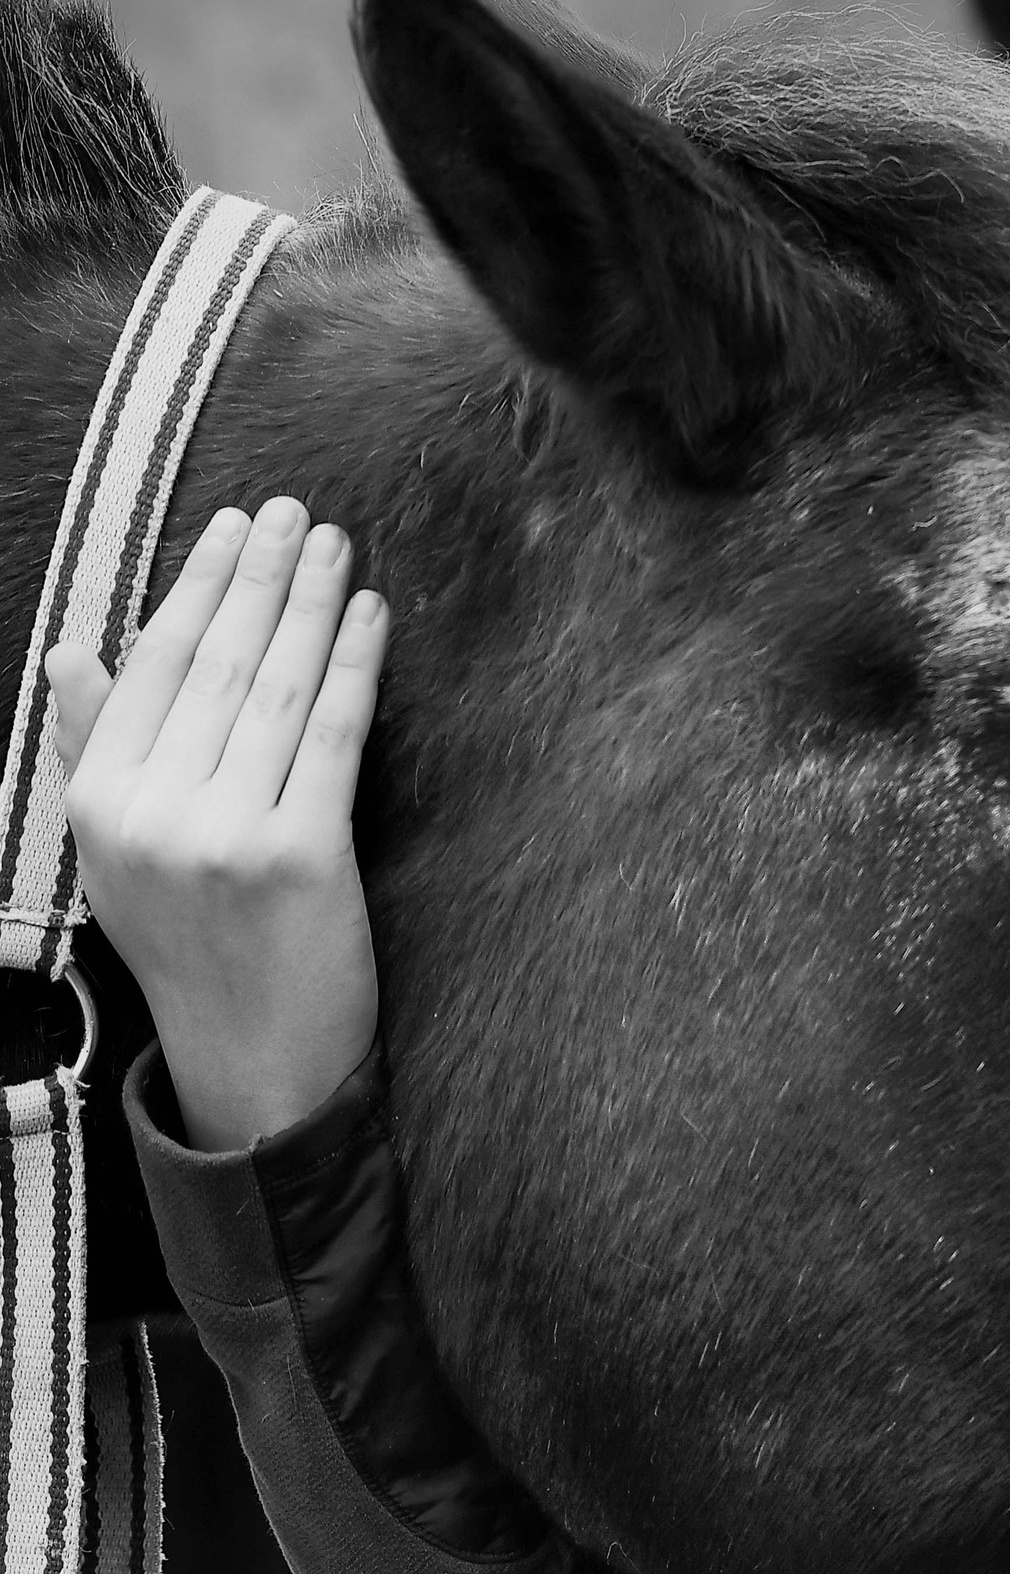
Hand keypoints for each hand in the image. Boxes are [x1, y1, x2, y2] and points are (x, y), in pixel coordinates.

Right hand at [49, 497, 387, 1151]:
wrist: (253, 1061)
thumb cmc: (194, 948)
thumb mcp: (118, 851)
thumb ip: (98, 747)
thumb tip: (75, 651)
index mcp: (101, 802)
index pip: (155, 667)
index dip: (201, 588)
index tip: (235, 528)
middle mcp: (154, 812)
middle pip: (217, 666)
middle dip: (261, 578)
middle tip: (297, 512)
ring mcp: (226, 834)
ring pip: (275, 691)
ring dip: (312, 606)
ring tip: (338, 549)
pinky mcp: (302, 857)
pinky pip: (331, 737)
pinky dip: (354, 667)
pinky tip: (371, 616)